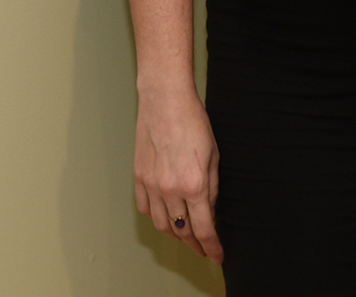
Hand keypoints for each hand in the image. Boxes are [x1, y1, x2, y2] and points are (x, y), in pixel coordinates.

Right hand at [132, 83, 222, 262]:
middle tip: (203, 248)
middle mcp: (170, 189)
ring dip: (174, 234)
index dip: (212, 248)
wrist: (165, 98)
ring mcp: (151, 183)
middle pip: (182, 232)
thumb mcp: (214, 156)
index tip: (216, 255)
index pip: (204, 230)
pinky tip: (164, 215)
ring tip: (184, 235)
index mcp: (194, 185)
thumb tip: (209, 211)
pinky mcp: (138, 175)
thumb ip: (211, 189)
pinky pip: (145, 208)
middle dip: (195, 244)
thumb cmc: (192, 121)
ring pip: (161, 224)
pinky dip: (155, 216)